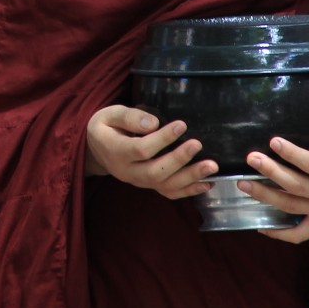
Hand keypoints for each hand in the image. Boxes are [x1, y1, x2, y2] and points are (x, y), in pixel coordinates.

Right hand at [83, 105, 213, 197]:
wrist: (97, 149)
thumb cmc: (106, 126)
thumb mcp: (109, 114)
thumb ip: (129, 117)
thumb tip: (153, 122)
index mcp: (115, 151)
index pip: (141, 149)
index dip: (162, 138)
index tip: (181, 124)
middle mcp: (127, 171)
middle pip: (155, 172)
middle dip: (179, 160)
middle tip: (198, 144)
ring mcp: (138, 181)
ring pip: (164, 185)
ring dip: (190, 178)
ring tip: (211, 167)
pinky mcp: (149, 185)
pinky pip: (169, 193)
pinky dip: (189, 191)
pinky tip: (207, 183)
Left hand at [242, 108, 308, 242]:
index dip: (293, 154)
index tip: (274, 141)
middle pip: (297, 186)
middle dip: (272, 172)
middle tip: (251, 159)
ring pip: (292, 208)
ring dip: (266, 196)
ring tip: (244, 185)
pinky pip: (300, 234)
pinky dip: (280, 234)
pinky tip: (261, 226)